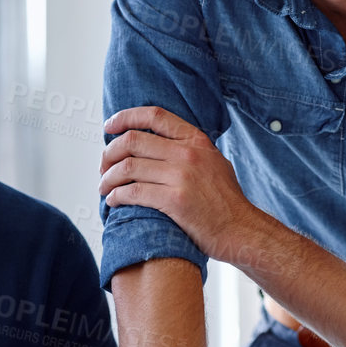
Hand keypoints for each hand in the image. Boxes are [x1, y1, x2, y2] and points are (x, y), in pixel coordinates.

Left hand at [100, 106, 260, 260]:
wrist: (242, 230)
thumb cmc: (226, 201)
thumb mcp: (214, 162)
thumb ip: (190, 149)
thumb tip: (160, 142)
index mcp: (196, 140)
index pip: (154, 116)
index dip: (125, 117)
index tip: (109, 127)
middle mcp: (188, 153)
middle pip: (133, 141)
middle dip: (109, 153)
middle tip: (103, 167)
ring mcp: (182, 176)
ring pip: (128, 167)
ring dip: (108, 178)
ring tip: (104, 188)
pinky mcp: (175, 201)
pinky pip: (133, 192)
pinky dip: (117, 196)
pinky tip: (114, 201)